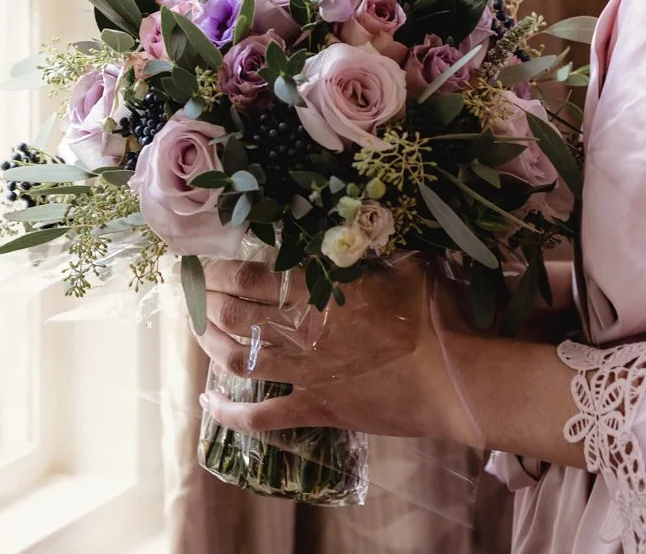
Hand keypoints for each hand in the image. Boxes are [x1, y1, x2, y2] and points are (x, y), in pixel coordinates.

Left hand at [194, 255, 481, 443]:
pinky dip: (228, 413)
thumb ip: (373, 249)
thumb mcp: (407, 263)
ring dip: (208, 342)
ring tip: (197, 328)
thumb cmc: (437, 315)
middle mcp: (301, 331)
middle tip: (188, 289)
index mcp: (319, 290)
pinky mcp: (315, 410)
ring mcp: (304, 375)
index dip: (212, 268)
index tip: (193, 259)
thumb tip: (361, 227)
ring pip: (235, 358)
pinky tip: (207, 402)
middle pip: (231, 314)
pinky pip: (261, 417)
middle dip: (201, 300)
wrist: (456, 380)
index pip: (246, 276)